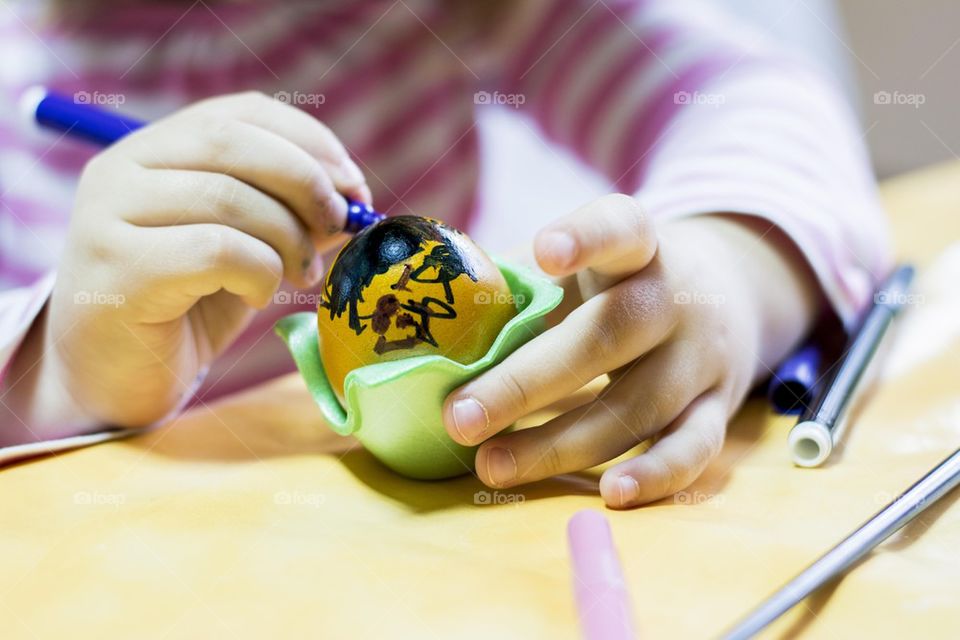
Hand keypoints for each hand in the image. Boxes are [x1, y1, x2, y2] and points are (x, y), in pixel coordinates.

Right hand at [26, 92, 369, 433]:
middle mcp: (121, 168)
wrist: (115, 376)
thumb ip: (289, 215)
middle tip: (339, 225)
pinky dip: (258, 272)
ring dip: (287, 238)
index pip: (241, 111)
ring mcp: (108, 215)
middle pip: (232, 142)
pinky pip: (214, 250)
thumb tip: (353, 198)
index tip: (353, 184)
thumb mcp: (247, 247)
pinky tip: (255, 296)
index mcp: (154, 148)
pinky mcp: (117, 269)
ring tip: (299, 275)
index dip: (309, 140)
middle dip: (305, 182)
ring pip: (226, 197)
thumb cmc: (185, 308)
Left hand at [442, 195, 815, 507]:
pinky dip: (656, 475)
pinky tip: (610, 494)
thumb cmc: (618, 281)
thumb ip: (518, 286)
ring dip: (561, 443)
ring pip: (639, 404)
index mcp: (637, 247)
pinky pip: (693, 448)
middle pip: (610, 335)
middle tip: (459, 417)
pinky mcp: (720, 407)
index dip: (586, 238)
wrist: (724, 295)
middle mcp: (675, 298)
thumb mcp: (582, 264)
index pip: (620, 229)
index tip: (545, 253)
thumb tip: (432, 327)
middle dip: (527, 382)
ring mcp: (702, 356)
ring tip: (491, 465)